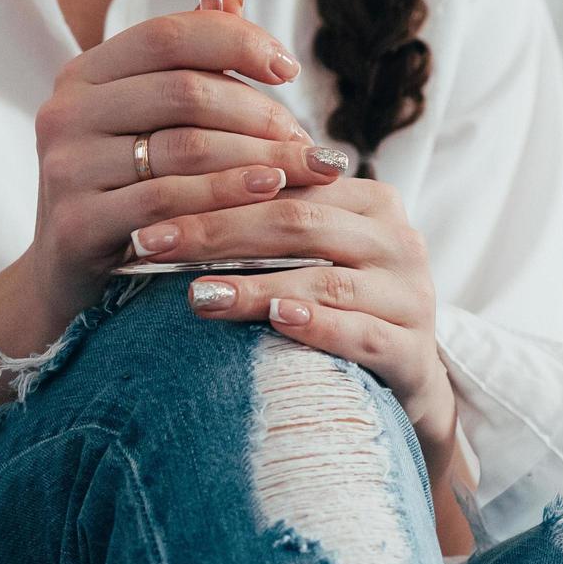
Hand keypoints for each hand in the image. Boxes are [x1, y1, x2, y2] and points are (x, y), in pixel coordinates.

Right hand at [26, 9, 347, 323]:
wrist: (65, 276)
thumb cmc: (121, 192)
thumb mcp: (143, 124)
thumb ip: (184, 65)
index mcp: (83, 76)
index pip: (167, 35)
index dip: (235, 42)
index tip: (288, 68)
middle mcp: (65, 113)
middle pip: (184, 91)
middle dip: (258, 114)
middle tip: (305, 140)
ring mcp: (65, 169)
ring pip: (184, 148)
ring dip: (257, 158)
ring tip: (305, 170)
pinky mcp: (76, 224)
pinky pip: (169, 203)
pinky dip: (227, 197)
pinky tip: (267, 196)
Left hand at [130, 178, 457, 473]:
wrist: (404, 378)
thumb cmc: (337, 305)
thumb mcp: (309, 254)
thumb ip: (262, 221)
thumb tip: (159, 204)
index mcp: (370, 201)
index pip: (284, 185)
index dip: (212, 193)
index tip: (147, 212)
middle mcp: (397, 239)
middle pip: (299, 223)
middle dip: (216, 233)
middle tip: (152, 247)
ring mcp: (411, 296)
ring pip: (325, 281)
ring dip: (256, 287)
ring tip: (198, 295)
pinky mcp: (414, 351)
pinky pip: (363, 335)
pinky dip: (318, 327)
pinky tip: (277, 321)